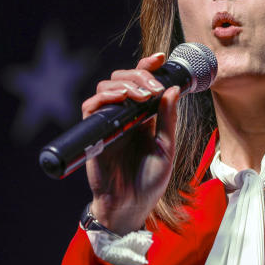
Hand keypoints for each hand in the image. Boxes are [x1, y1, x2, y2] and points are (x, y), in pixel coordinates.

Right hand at [81, 52, 180, 234]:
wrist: (131, 207)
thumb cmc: (149, 182)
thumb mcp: (166, 149)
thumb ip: (168, 120)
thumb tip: (173, 90)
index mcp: (143, 117)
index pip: (141, 84)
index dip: (147, 67)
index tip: (160, 58)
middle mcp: (124, 116)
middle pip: (122, 79)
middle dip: (138, 75)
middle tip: (153, 88)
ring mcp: (108, 123)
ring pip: (106, 87)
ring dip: (125, 84)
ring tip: (143, 95)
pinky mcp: (94, 133)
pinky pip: (92, 106)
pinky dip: (105, 97)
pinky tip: (121, 99)